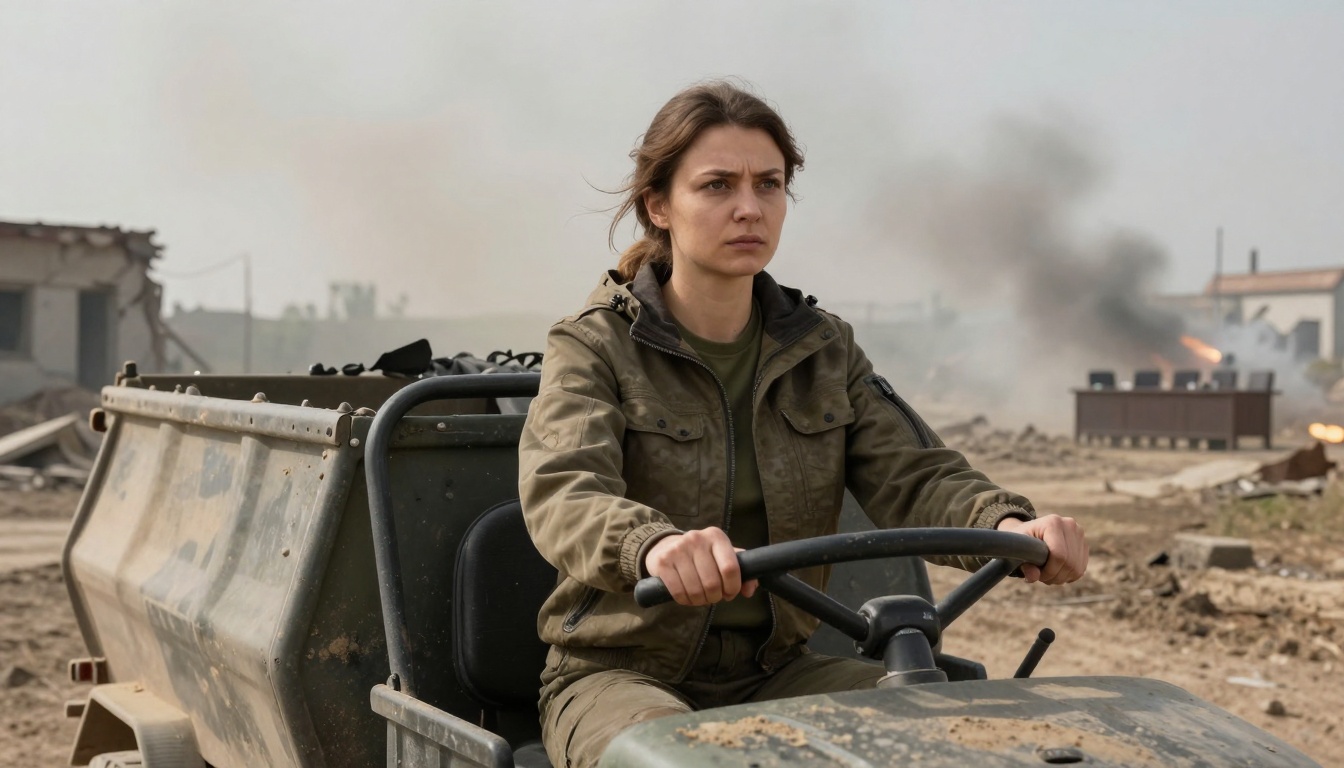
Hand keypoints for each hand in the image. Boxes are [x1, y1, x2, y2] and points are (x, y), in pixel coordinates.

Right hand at [643, 527, 759, 606]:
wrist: (665, 546)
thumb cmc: (700, 555)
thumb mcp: (722, 556)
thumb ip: (742, 571)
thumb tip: (749, 590)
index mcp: (716, 536)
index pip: (730, 568)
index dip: (732, 587)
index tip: (729, 593)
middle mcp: (697, 539)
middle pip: (713, 583)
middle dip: (715, 597)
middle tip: (713, 596)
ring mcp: (678, 549)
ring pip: (696, 590)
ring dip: (700, 601)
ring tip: (700, 596)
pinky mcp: (663, 562)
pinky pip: (679, 592)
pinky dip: (685, 601)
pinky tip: (687, 596)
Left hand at [995, 514, 1087, 584]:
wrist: (1030, 532)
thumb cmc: (1022, 540)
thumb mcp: (1017, 549)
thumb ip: (1023, 563)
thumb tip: (1033, 577)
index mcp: (1053, 523)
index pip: (1059, 555)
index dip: (1049, 571)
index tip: (1038, 575)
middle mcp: (1070, 525)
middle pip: (1069, 563)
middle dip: (1054, 576)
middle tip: (1042, 577)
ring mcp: (1079, 534)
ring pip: (1076, 568)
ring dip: (1061, 578)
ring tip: (1048, 574)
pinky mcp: (1084, 544)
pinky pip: (1081, 569)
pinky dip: (1068, 576)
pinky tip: (1056, 572)